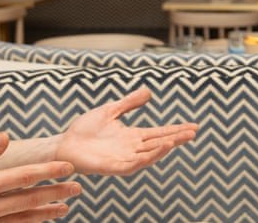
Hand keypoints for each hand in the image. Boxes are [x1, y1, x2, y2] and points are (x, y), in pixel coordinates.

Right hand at [0, 133, 79, 222]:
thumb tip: (6, 137)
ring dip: (44, 213)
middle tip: (76, 189)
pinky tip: (35, 222)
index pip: (23, 177)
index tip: (67, 167)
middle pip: (28, 200)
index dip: (48, 172)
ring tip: (63, 209)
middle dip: (55, 193)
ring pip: (21, 220)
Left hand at [55, 88, 198, 174]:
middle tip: (194, 132)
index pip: (159, 132)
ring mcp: (123, 158)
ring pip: (149, 154)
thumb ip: (129, 103)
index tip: (193, 126)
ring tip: (177, 140)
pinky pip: (133, 164)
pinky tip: (156, 151)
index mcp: (132, 136)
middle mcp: (131, 148)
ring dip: (164, 148)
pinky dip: (146, 158)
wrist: (64, 144)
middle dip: (176, 138)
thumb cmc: (84, 130)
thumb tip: (149, 92)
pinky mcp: (113, 166)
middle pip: (159, 143)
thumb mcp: (110, 110)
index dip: (176, 129)